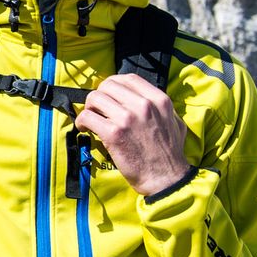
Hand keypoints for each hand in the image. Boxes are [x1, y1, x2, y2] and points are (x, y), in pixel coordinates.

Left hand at [75, 73, 191, 195]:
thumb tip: (144, 100)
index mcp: (159, 100)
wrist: (166, 178)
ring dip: (88, 108)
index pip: (128, 78)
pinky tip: (85, 129)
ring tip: (90, 119)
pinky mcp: (113, 133)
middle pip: (108, 85)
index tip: (108, 94)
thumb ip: (160, 109)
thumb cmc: (170, 153)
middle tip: (97, 109)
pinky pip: (87, 116)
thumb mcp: (175, 122)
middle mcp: (144, 105)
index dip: (113, 84)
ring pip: (94, 98)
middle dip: (98, 96)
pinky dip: (81, 122)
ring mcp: (127, 118)